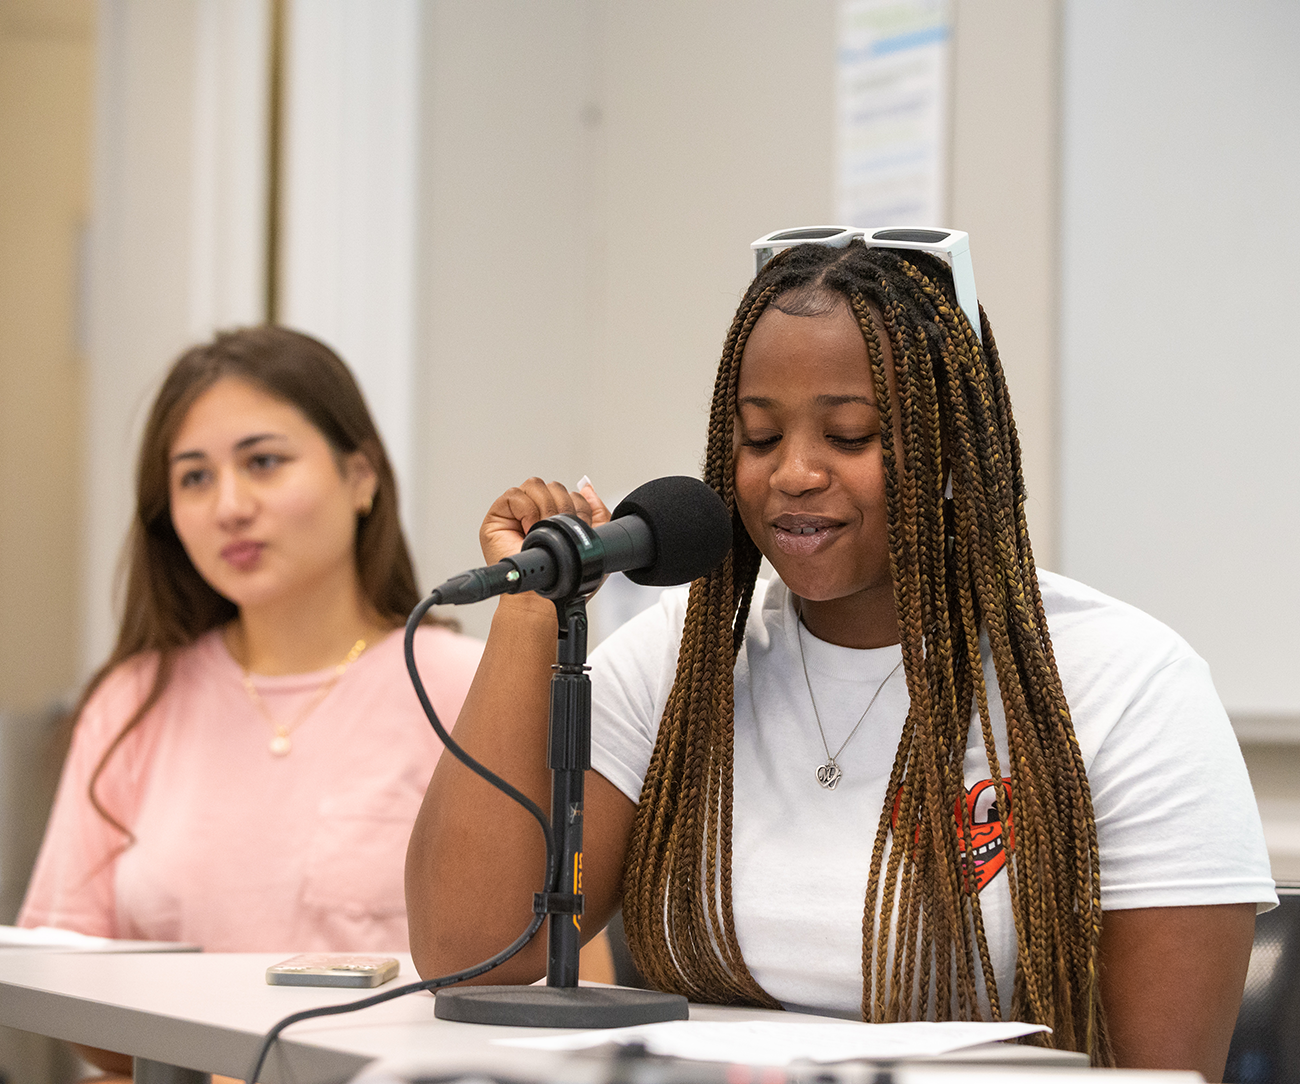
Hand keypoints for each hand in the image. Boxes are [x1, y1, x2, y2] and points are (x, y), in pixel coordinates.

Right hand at [479, 477, 610, 566]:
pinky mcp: (497, 518)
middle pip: (551, 486)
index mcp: (554, 516)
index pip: (567, 492)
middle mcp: (534, 512)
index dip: (576, 506)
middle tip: (557, 532)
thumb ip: (596, 512)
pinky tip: (528, 530)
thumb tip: (587, 486)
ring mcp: (515, 514)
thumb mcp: (592, 541)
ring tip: (541, 533)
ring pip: (534, 485)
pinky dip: (525, 511)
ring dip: (543, 509)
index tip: (575, 526)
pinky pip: (514, 494)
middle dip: (561, 508)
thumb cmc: (564, 579)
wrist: (543, 597)